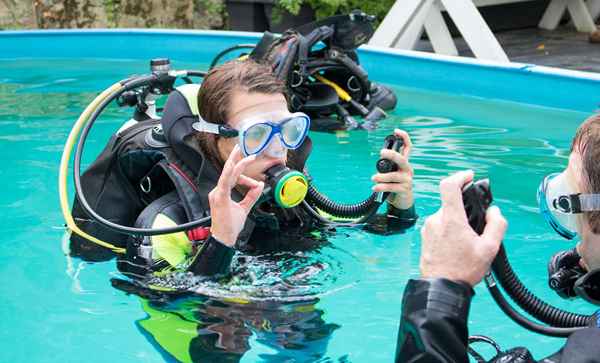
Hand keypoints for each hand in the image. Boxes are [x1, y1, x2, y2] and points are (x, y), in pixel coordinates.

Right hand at [208, 145, 264, 246]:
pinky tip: (236, 165)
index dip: (244, 176)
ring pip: (228, 174)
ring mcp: (217, 194)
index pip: (232, 178)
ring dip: (239, 164)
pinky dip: (232, 172)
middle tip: (243, 149)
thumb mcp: (245, 208)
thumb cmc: (231, 226)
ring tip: (249, 157)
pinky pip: (226, 181)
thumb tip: (260, 185)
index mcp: (222, 193)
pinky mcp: (220, 197)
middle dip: (236, 159)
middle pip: (229, 172)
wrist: (224, 238)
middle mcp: (218, 191)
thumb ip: (251, 196)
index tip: (256, 182)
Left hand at [371, 129, 413, 208]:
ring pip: (394, 175)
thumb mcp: (390, 174)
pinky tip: (375, 188)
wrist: (401, 202)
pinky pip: (392, 187)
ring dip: (382, 177)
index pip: (407, 148)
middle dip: (392, 154)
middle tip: (382, 152)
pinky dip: (382, 187)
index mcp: (404, 163)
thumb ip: (386, 166)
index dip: (404, 138)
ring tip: (373, 178)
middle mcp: (407, 169)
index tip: (396, 131)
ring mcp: (407, 180)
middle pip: (402, 159)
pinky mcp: (405, 190)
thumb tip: (380, 162)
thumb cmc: (394, 185)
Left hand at [420, 170, 506, 286]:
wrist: (441, 287)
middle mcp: (436, 220)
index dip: (460, 176)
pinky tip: (457, 246)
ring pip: (446, 216)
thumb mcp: (489, 248)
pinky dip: (450, 229)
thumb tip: (494, 211)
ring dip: (458, 221)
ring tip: (468, 241)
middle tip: (477, 225)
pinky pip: (439, 226)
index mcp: (451, 219)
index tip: (469, 176)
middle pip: (452, 203)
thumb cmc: (463, 270)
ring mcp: (428, 228)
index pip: (449, 186)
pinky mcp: (425, 236)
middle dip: (465, 209)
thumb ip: (496, 225)